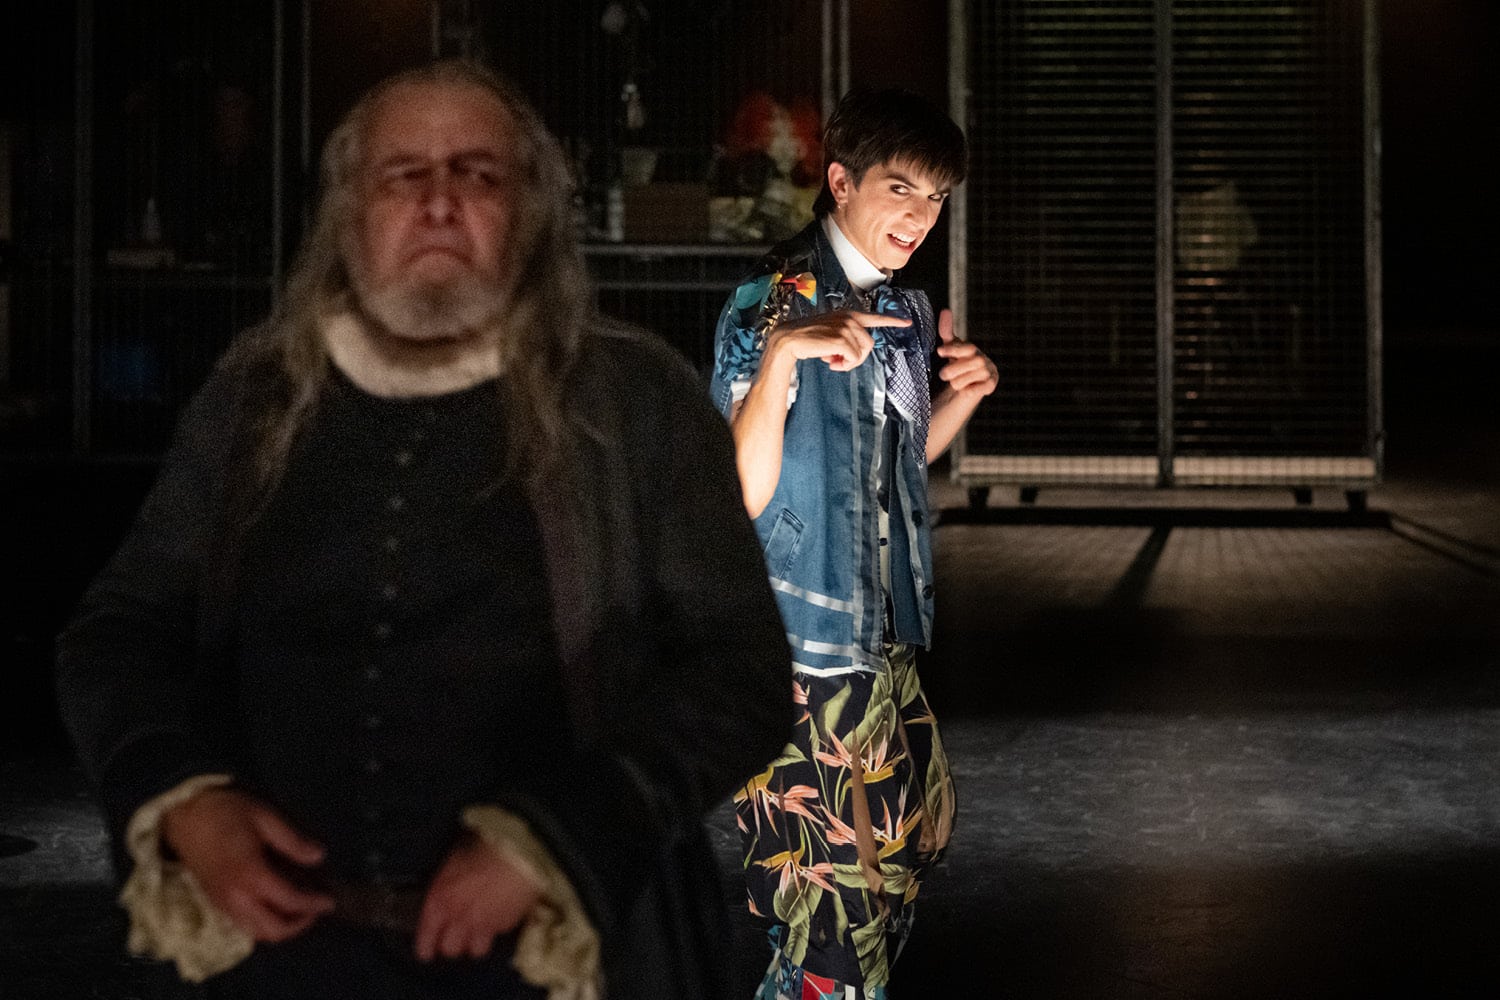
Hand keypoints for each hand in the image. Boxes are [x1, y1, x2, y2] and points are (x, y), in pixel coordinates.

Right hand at [161, 787, 333, 942]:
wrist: (185, 816)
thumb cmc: (226, 812)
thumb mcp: (265, 817)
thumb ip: (293, 841)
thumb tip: (319, 856)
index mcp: (250, 874)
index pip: (289, 901)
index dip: (313, 904)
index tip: (330, 901)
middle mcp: (236, 897)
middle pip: (273, 929)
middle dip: (299, 925)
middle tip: (316, 909)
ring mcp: (223, 903)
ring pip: (256, 933)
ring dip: (281, 928)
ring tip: (299, 911)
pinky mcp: (215, 903)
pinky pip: (243, 925)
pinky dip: (264, 924)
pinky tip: (276, 907)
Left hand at [414, 832, 543, 961]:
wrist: (517, 853)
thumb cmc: (485, 848)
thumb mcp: (455, 860)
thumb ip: (446, 883)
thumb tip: (446, 891)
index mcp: (439, 900)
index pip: (426, 936)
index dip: (425, 946)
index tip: (426, 951)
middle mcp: (458, 918)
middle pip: (450, 949)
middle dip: (453, 943)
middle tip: (456, 935)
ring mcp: (483, 925)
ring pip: (475, 950)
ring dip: (476, 942)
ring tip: (480, 929)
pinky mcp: (505, 926)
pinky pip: (497, 936)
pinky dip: (496, 930)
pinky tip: (499, 915)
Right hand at [767, 310, 906, 372]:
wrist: (788, 341)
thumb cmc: (808, 341)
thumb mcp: (830, 335)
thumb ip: (846, 338)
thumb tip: (854, 353)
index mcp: (848, 315)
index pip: (874, 317)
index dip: (892, 321)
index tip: (906, 323)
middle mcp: (849, 318)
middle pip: (869, 345)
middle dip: (856, 358)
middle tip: (837, 361)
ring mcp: (845, 327)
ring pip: (861, 353)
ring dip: (848, 362)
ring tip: (831, 360)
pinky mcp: (840, 338)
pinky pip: (853, 358)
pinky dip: (843, 365)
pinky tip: (829, 362)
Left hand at [933, 308, 997, 396]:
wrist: (970, 383)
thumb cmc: (960, 362)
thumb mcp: (951, 347)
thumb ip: (947, 331)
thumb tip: (946, 310)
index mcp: (971, 349)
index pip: (963, 347)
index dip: (952, 349)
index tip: (940, 351)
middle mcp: (982, 359)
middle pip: (967, 364)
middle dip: (952, 370)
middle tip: (943, 375)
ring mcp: (988, 372)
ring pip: (969, 378)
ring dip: (958, 382)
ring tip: (956, 383)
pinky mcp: (991, 384)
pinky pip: (978, 389)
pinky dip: (970, 390)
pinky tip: (966, 390)